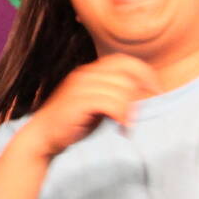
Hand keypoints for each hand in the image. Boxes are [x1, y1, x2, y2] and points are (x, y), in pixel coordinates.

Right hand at [19, 55, 161, 159]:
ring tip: (128, 125)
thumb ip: (114, 95)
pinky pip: (111, 103)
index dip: (145, 74)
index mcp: (90, 71)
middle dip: (141, 92)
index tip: (155, 91)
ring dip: (131, 109)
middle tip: (144, 110)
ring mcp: (81, 87)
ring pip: (121, 89)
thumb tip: (141, 94)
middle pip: (127, 73)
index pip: (125, 61)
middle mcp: (85, 74)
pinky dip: (122, 115)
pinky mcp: (78, 102)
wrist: (42, 137)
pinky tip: (122, 127)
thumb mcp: (97, 104)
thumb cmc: (72, 122)